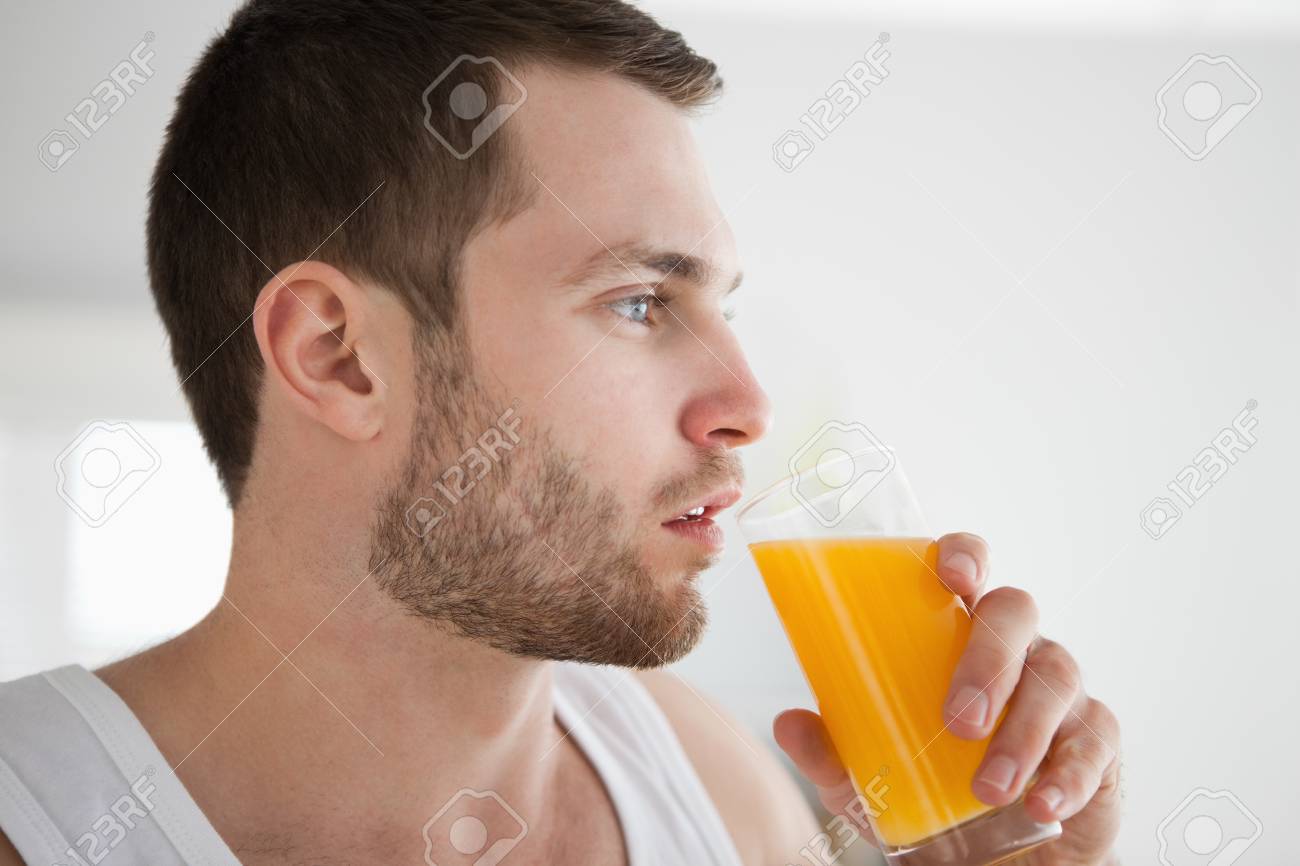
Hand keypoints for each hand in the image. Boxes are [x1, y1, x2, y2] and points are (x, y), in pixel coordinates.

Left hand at [773, 532, 1121, 864]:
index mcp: (956, 635)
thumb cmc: (930, 795)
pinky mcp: (1096, 743)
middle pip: (1015, 614)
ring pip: (1056, 678)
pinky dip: (1069, 773)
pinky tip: (1042, 802)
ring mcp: (1060, 692)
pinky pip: (1095, 742)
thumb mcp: (870, 781)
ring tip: (987, 788)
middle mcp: (1014, 650)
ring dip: (1022, 732)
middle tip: (958, 720)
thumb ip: (833, 752)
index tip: (952, 572)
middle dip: (988, 660)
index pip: (968, 568)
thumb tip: (789, 724)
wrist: (990, 862)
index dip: (965, 555)